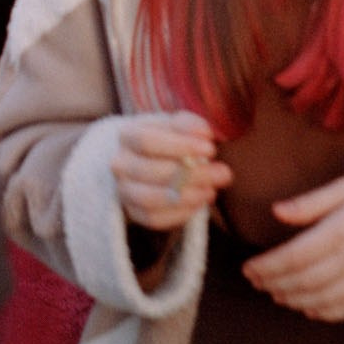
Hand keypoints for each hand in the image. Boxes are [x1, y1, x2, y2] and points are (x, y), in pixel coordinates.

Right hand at [111, 112, 231, 231]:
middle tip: (223, 173)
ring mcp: (124, 190)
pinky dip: (181, 213)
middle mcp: (120, 164)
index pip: (147, 141)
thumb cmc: (165, 139)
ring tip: (211, 190)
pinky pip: (154, 219)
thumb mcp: (174, 125)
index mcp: (128, 135)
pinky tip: (200, 203)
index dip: (180, 145)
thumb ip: (189, 124)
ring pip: (151, 199)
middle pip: (152, 172)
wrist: (142, 160)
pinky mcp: (133, 212)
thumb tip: (205, 134)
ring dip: (188, 196)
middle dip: (193, 174)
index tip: (211, 148)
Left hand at [241, 173, 343, 321]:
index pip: (296, 256)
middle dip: (275, 284)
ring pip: (323, 299)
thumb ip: (310, 203)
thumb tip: (276, 212)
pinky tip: (307, 307)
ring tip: (275, 293)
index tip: (249, 267)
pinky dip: (324, 313)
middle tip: (256, 281)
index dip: (269, 266)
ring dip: (294, 300)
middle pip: (305, 281)